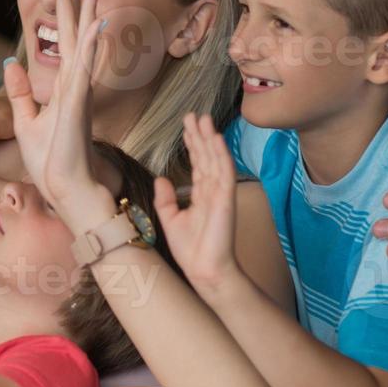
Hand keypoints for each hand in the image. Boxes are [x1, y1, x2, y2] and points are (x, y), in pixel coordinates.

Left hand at [4, 0, 109, 227]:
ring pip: (83, 43)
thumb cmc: (50, 161)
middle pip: (74, 33)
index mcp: (63, 86)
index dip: (61, 11)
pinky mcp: (78, 104)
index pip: (62, 40)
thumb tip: (9, 63)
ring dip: (87, 13)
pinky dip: (89, 46)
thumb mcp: (25, 120)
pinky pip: (84, 69)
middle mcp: (75, 83)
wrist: (64, 187)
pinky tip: (94, 24)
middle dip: (75, 2)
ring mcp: (79, 91)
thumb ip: (20, 91)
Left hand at [154, 114, 240, 293]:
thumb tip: (161, 178)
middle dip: (200, 136)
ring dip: (210, 139)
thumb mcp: (170, 220)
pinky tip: (216, 139)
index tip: (187, 128)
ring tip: (203, 119)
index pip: (198, 164)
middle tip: (193, 115)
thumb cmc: (191, 250)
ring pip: (216, 160)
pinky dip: (221, 155)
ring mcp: (221, 194)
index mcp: (201, 196)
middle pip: (206, 157)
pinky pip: (225, 173)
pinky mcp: (226, 200)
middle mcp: (212, 191)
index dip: (192, 145)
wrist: (204, 271)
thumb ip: (166, 198)